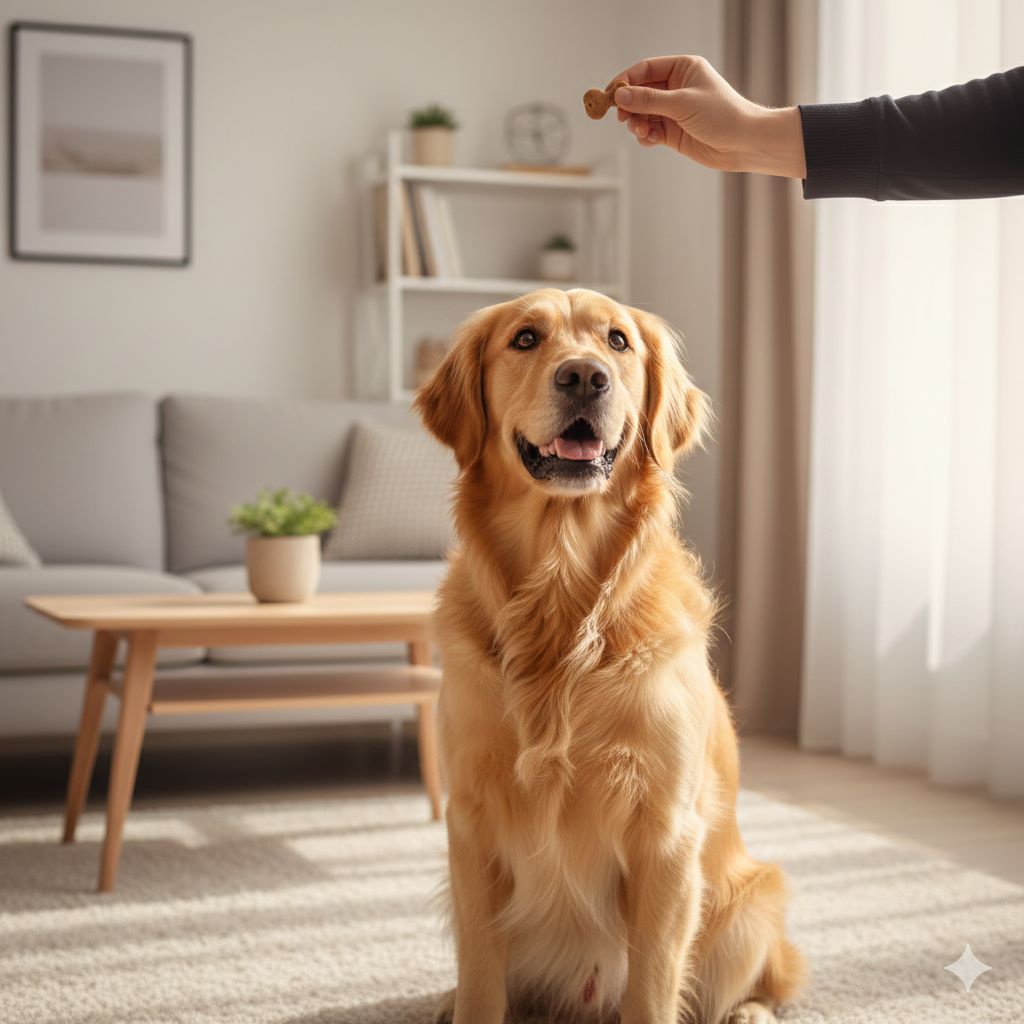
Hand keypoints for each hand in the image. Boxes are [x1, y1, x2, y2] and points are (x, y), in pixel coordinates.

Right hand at [610, 55, 806, 178]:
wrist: (743, 144)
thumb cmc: (722, 115)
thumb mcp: (682, 103)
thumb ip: (649, 100)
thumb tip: (620, 96)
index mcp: (682, 69)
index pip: (645, 69)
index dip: (626, 81)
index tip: (610, 94)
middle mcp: (677, 88)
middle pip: (641, 93)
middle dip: (630, 105)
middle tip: (622, 117)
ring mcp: (674, 111)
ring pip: (643, 114)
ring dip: (637, 123)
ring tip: (641, 131)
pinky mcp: (673, 132)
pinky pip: (650, 131)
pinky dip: (646, 136)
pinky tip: (651, 140)